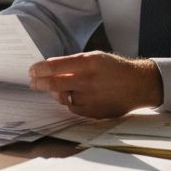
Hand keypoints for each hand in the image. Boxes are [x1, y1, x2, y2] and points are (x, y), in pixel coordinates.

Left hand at [28, 51, 162, 118]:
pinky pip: (72, 108)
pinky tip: (76, 95)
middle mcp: (87, 81)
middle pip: (53, 85)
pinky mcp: (93, 113)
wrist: (138, 85)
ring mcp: (90, 99)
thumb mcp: (95, 57)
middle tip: (33, 81)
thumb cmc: (114, 68)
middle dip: (38, 83)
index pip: (54, 67)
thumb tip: (49, 68)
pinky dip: (70, 101)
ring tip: (60, 87)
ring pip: (62, 97)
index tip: (32, 70)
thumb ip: (73, 63)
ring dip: (57, 92)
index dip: (39, 69)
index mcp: (87, 63)